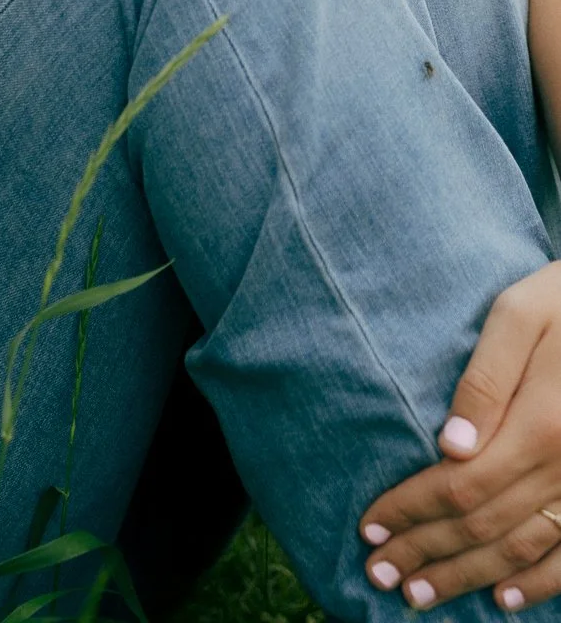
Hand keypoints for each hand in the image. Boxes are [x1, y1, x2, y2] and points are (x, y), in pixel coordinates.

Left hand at [360, 262, 560, 610]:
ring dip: (467, 576)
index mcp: (538, 424)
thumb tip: (449, 445)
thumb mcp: (522, 314)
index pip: (458, 486)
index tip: (369, 529)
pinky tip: (503, 598)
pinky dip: (538, 584)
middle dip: (426, 552)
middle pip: (482, 525)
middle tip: (379, 574)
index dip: (410, 511)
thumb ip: (485, 378)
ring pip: (520, 549)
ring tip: (421, 596)